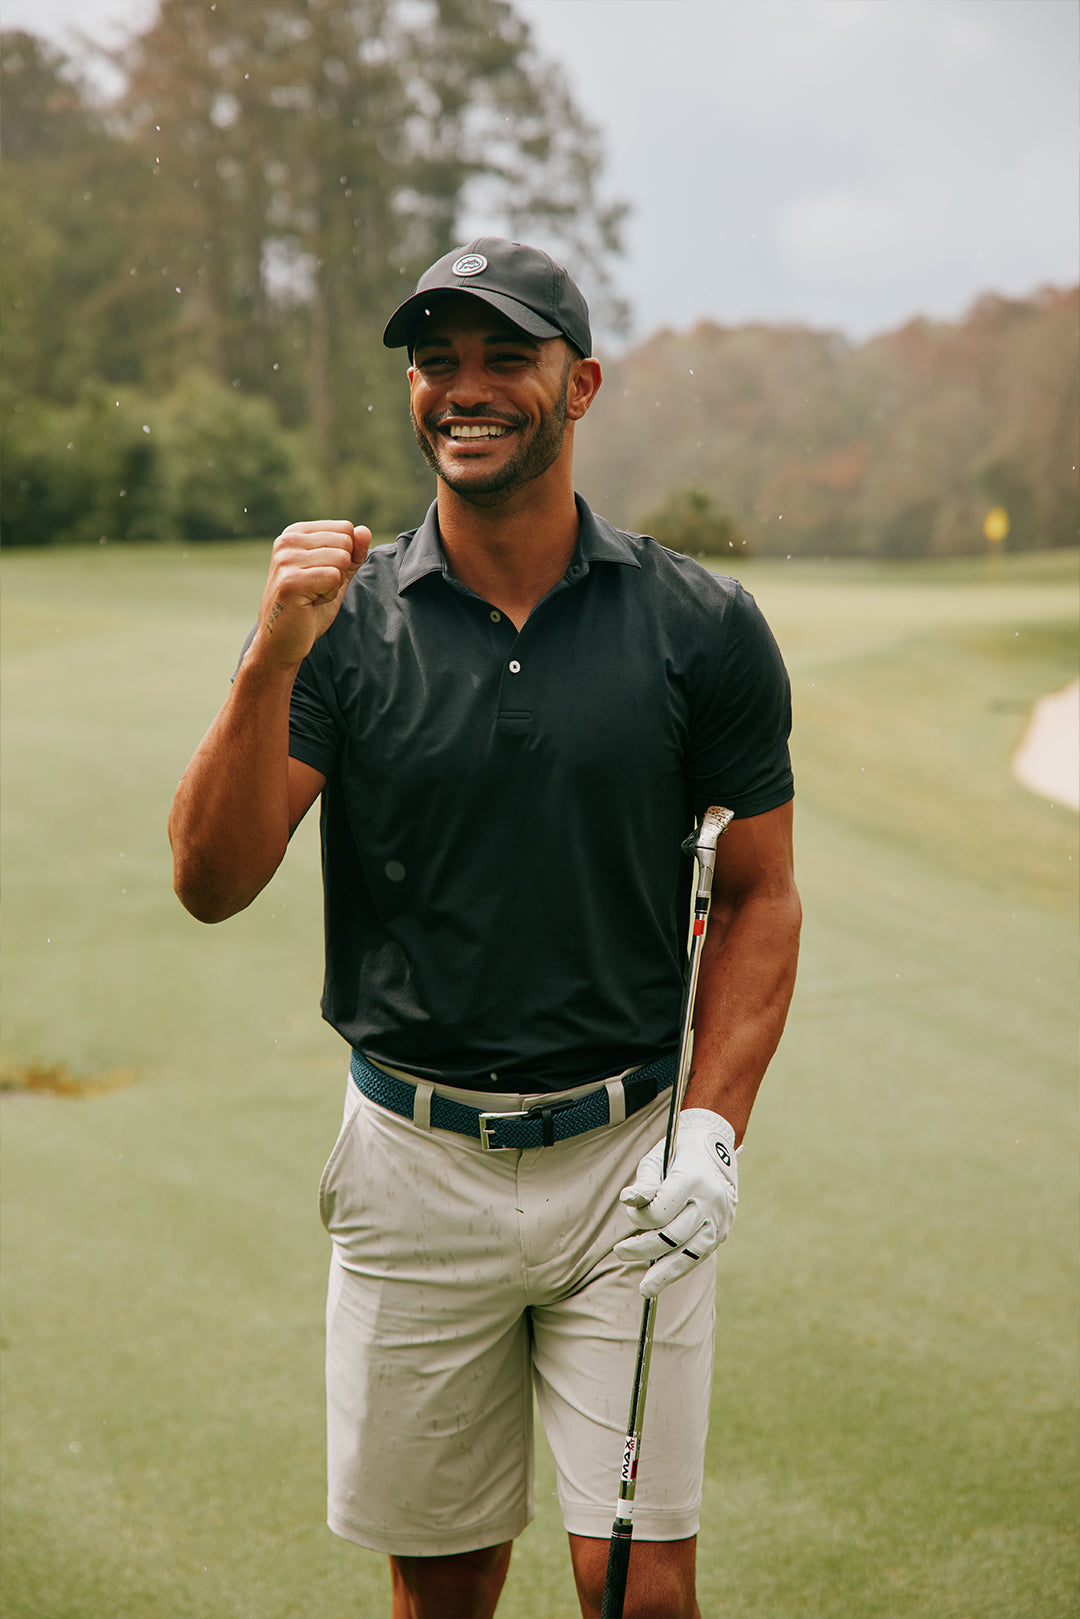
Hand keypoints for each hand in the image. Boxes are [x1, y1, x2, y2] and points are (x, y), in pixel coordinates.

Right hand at [255, 520, 369, 669]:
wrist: (284, 642)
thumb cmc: (309, 609)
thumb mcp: (337, 576)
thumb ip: (352, 553)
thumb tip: (365, 531)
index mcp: (295, 533)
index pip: (346, 528)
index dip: (344, 558)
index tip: (321, 576)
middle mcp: (287, 541)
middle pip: (345, 542)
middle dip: (340, 571)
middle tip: (316, 588)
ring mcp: (286, 559)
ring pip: (341, 559)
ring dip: (334, 585)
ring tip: (312, 596)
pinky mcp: (290, 580)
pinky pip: (334, 577)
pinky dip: (328, 596)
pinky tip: (309, 603)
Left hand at [613, 1109, 738, 1297]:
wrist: (717, 1147)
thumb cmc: (678, 1152)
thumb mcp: (657, 1159)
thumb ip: (645, 1183)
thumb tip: (627, 1200)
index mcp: (693, 1179)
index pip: (660, 1213)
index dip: (639, 1218)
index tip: (631, 1211)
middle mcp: (710, 1201)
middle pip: (672, 1236)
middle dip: (643, 1248)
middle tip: (620, 1252)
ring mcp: (720, 1218)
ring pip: (690, 1253)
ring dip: (665, 1273)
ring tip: (645, 1289)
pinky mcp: (723, 1230)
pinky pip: (700, 1255)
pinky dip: (680, 1268)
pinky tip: (663, 1279)